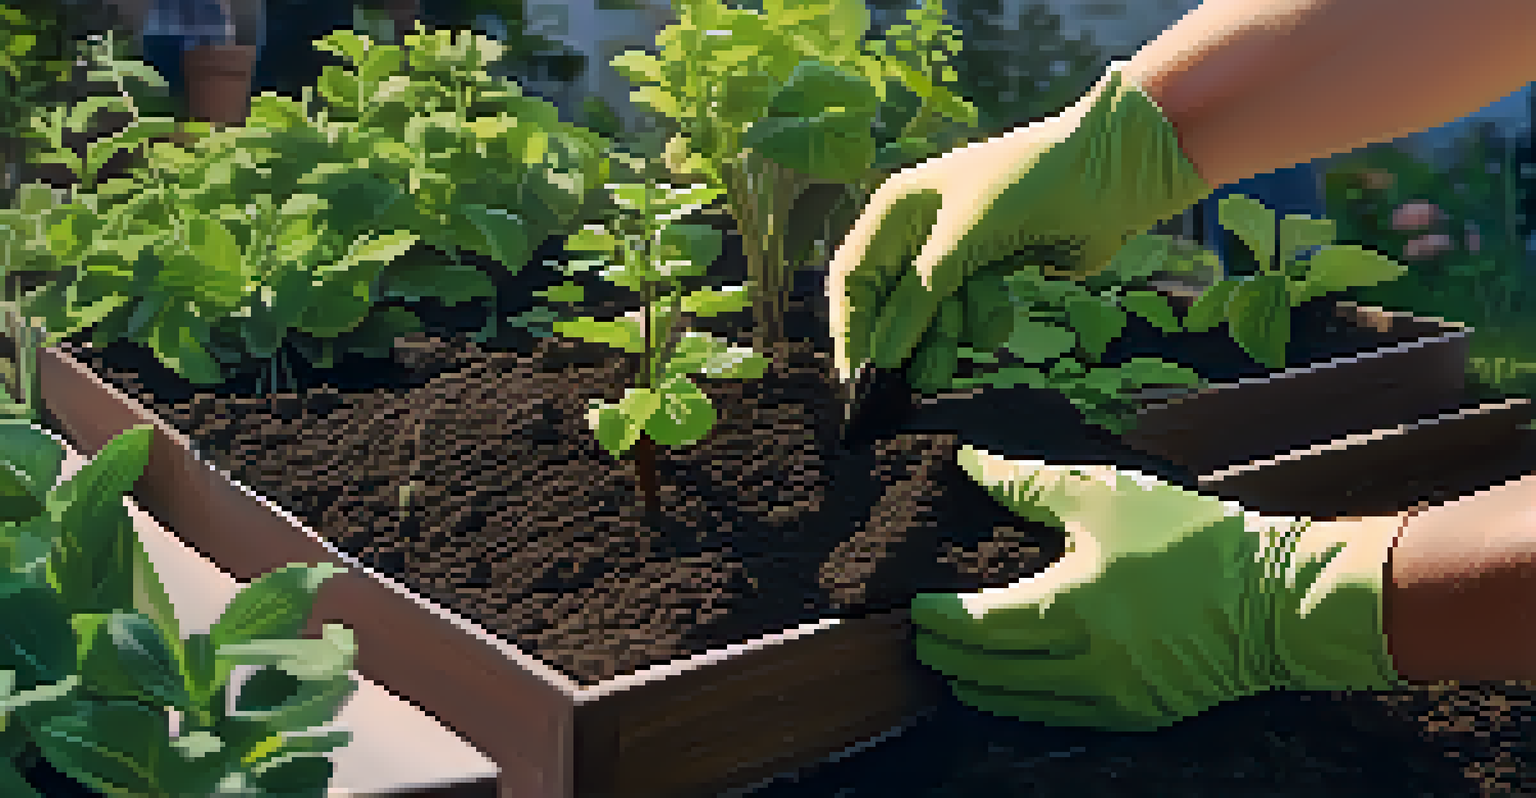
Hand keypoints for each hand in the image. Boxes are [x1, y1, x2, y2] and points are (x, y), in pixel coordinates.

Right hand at [826, 62, 1213, 384]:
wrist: (1105, 173)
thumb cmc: (1023, 187)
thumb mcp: (959, 242)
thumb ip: (917, 300)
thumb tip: (881, 357)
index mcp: (896, 209)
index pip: (853, 277)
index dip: (851, 326)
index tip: (859, 375)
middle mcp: (919, 232)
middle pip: (892, 303)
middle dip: (908, 339)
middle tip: (919, 380)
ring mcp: (956, 253)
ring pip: (932, 315)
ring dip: (949, 334)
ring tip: (970, 342)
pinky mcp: (991, 271)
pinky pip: (969, 313)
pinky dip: (982, 321)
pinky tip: (1000, 316)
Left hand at [910, 447, 1407, 731]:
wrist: (1277, 598)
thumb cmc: (1192, 538)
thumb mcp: (1105, 494)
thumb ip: (1027, 483)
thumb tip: (970, 461)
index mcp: (1066, 610)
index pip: (973, 626)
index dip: (936, 618)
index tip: (914, 603)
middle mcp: (1080, 666)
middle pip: (985, 673)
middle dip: (945, 654)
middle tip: (919, 635)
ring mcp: (1109, 700)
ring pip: (1016, 704)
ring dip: (976, 684)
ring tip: (952, 662)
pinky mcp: (1136, 715)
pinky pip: (1058, 717)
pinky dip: (1023, 702)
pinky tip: (1011, 684)